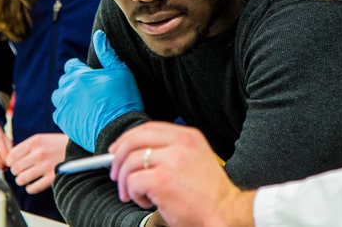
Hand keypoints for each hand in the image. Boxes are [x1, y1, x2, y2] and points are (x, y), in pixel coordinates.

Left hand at [5, 133, 67, 193]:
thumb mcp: (43, 139)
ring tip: (25, 179)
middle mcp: (39, 152)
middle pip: (15, 168)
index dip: (10, 162)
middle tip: (20, 172)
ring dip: (21, 181)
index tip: (12, 164)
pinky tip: (32, 185)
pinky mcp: (52, 177)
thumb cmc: (59, 145)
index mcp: (36, 141)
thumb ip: (27, 147)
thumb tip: (10, 159)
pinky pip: (32, 188)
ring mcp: (46, 166)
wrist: (80, 149)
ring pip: (21, 179)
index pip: (12, 155)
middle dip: (16, 172)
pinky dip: (30, 188)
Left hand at [52, 30, 142, 151]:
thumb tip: (99, 35)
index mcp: (80, 75)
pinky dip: (65, 112)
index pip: (71, 66)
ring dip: (66, 96)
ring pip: (58, 96)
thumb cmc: (123, 99)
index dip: (78, 69)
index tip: (86, 75)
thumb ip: (107, 53)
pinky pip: (58, 113)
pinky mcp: (63, 121)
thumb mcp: (121, 71)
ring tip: (79, 101)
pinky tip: (77, 114)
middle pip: (64, 81)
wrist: (119, 129)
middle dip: (72, 82)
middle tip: (86, 89)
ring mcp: (64, 106)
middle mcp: (68, 89)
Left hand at [108, 122, 254, 226]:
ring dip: (125, 182)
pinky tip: (146, 201)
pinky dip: (134, 194)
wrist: (225, 212)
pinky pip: (133, 182)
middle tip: (116, 173)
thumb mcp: (194, 158)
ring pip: (130, 162)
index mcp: (187, 136)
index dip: (127, 138)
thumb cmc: (209, 193)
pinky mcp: (162, 180)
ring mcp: (170, 160)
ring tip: (133, 194)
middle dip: (118, 157)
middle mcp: (179, 144)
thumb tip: (137, 152)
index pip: (147, 128)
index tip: (117, 149)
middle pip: (134, 140)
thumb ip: (170, 150)